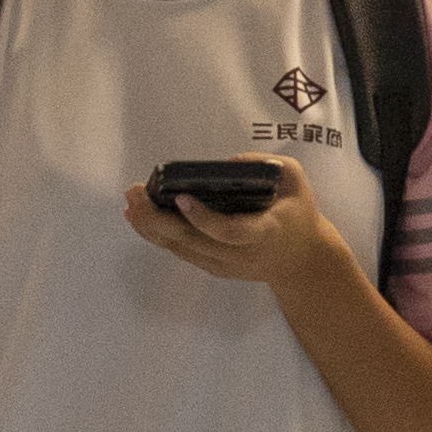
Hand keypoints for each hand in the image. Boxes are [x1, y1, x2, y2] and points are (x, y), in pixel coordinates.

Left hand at [115, 159, 341, 291]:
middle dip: (159, 219)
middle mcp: (241, 255)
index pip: (230, 231)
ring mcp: (226, 266)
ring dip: (151, 227)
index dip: (203, 218)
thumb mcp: (295, 181)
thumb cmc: (297, 214)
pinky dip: (158, 236)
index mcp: (264, 232)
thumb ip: (267, 166)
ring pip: (182, 250)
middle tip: (136, 194)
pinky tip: (139, 218)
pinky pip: (182, 253)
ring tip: (131, 203)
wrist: (301, 260)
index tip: (180, 197)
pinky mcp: (214, 268)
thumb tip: (226, 164)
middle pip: (194, 242)